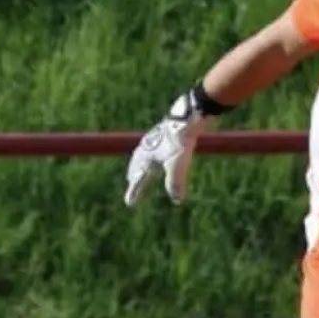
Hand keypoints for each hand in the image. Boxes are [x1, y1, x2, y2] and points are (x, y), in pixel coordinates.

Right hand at [124, 87, 208, 205]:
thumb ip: (175, 182)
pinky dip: (154, 151)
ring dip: (141, 160)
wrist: (189, 114)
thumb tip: (177, 200)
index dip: (135, 191)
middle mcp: (149, 147)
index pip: (139, 178)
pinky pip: (156, 145)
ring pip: (145, 152)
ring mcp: (157, 138)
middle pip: (137, 162)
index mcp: (147, 156)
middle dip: (134, 172)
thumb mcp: (178, 163)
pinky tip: (160, 149)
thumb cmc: (180, 139)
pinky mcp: (167, 132)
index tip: (129, 203)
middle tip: (130, 180)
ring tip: (142, 164)